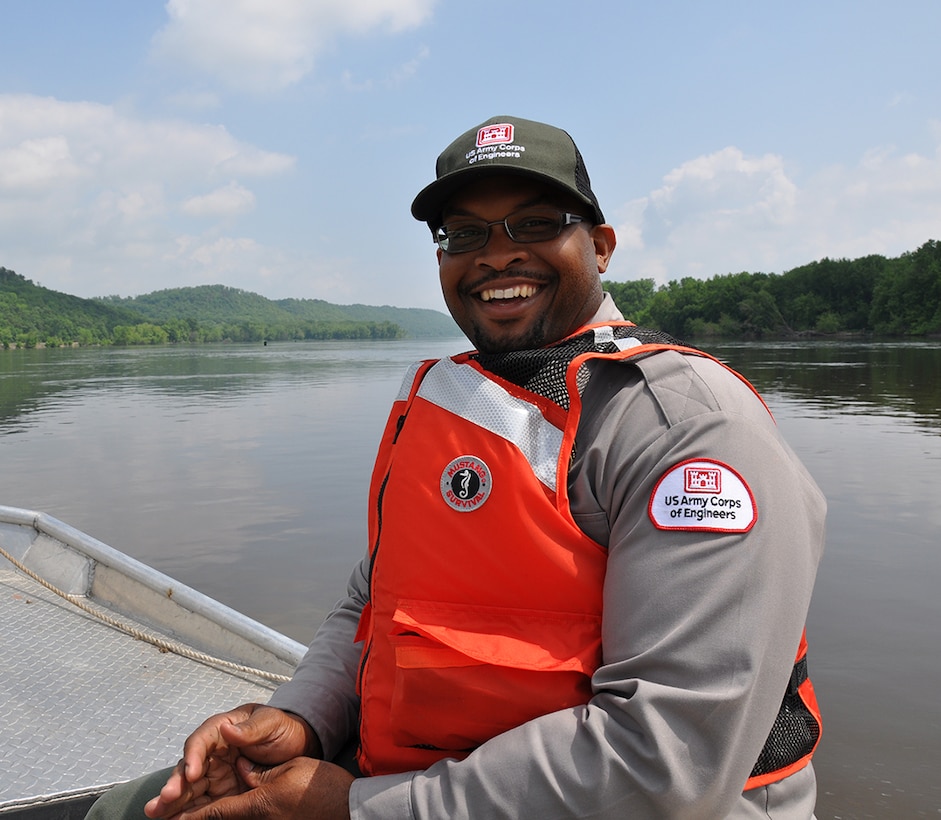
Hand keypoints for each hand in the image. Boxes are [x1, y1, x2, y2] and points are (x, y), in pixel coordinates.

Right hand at [145, 703, 318, 818]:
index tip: (191, 773)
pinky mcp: (222, 791)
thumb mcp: (271, 723)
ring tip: (157, 813)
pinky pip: (202, 803)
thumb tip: (227, 729)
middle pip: (188, 768)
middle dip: (175, 784)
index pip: (200, 741)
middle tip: (164, 799)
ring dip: (172, 801)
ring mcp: (215, 773)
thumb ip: (251, 728)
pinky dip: (187, 812)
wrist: (298, 746)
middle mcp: (212, 752)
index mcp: (220, 730)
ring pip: (189, 788)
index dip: (193, 756)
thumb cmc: (282, 728)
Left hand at [157, 757, 352, 819]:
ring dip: (213, 816)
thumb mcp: (289, 770)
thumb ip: (260, 772)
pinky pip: (246, 819)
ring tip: (192, 814)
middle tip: (172, 817)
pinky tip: (224, 810)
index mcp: (259, 804)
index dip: (192, 816)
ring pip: (233, 819)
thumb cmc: (321, 787)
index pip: (217, 812)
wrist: (347, 808)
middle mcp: (258, 819)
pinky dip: (230, 815)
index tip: (171, 818)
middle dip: (197, 818)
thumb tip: (240, 770)